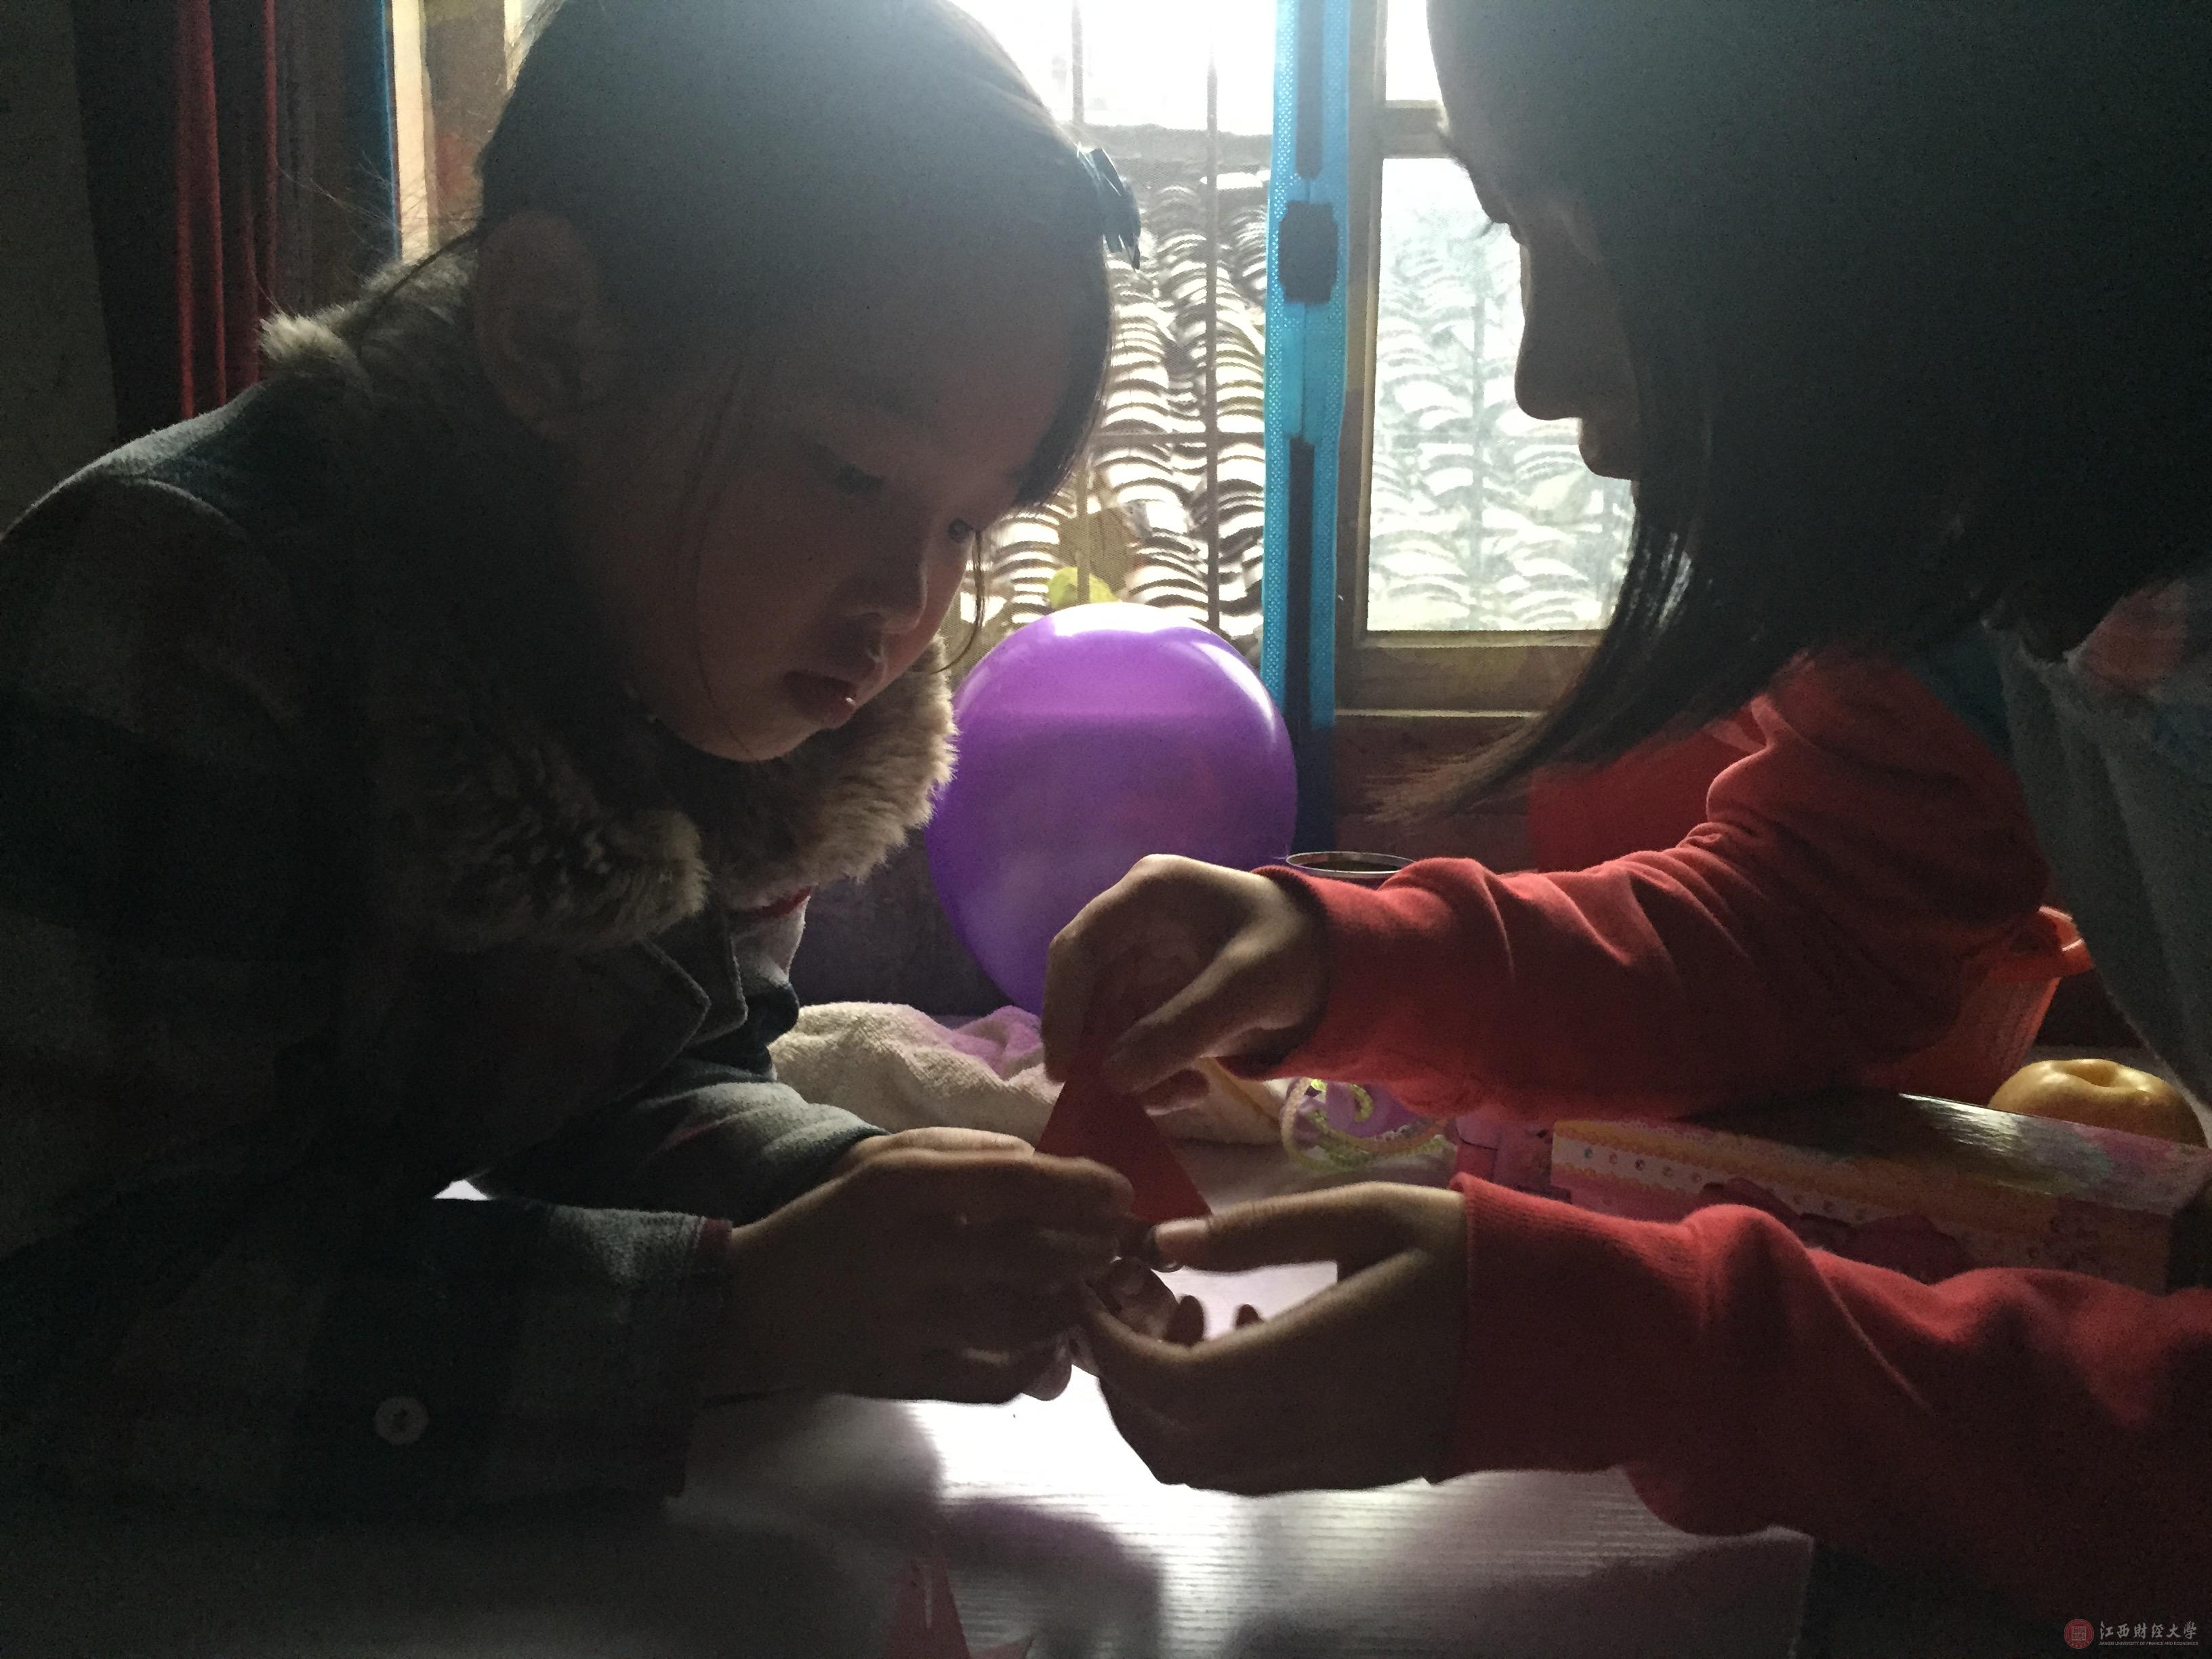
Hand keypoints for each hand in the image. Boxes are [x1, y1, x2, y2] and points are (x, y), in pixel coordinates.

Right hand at [717, 1128, 1132, 1401]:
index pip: (1020, 1182)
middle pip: (1036, 1254)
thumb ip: (970, 1153)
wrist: (755, 1304)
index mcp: (905, 1185)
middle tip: (1113, 1245)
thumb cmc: (838, 1218)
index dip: (1086, 1189)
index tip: (1120, 1195)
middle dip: (1093, 1250)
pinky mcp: (907, 1379)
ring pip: (1028, 1320)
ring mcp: (909, 1323)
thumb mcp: (890, 1159)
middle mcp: (909, 1252)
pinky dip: (1035, 1364)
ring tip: (1084, 1290)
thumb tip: (1051, 1166)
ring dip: (1073, 1305)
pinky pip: (996, 1379)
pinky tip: (1045, 1343)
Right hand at [1041, 854, 1329, 1102]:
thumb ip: (1180, 1029)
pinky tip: (1192, 1089)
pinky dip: (1152, 1072)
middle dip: (1097, 1048)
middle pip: (1086, 990)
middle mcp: (1135, 924)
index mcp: (1149, 893)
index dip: (1063, 1007)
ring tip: (1182, 1095)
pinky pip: (1133, 1040)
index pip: (1079, 947)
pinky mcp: (1159, 998)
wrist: (1341, 964)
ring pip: (1107, 1023)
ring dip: (1130, 1067)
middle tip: (1107, 1100)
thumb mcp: (1245, 986)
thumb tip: (1113, 1078)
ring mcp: (1145, 962)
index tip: (1064, 1067)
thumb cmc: (1296, 950)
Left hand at [1082, 1185, 1467, 1493]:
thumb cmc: (1468, 1258)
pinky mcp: (1348, 1472)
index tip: (1093, 1290)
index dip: (1113, 1348)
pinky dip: (1208, 1422)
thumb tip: (1165, 1242)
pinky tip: (1238, 1343)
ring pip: (1201, 1467)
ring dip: (1161, 1403)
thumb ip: (1262, 1230)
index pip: (1174, 1386)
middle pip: (1170, 1442)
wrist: (1565, 1338)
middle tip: (1128, 1298)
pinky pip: (1246, 1469)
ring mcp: (1331, 1462)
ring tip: (1185, 1313)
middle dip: (1120, 1378)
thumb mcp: (1370, 1212)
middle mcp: (1314, 1430)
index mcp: (1317, 1360)